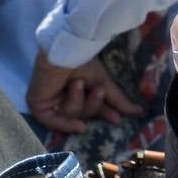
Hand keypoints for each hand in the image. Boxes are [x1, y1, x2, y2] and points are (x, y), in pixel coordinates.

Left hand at [26, 52, 143, 134]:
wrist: (65, 50)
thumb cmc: (82, 60)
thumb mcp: (103, 82)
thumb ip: (117, 99)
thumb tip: (139, 112)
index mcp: (76, 88)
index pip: (90, 106)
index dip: (103, 113)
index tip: (118, 119)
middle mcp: (61, 95)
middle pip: (81, 114)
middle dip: (92, 105)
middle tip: (97, 90)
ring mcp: (48, 100)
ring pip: (70, 116)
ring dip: (77, 101)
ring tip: (76, 83)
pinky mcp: (37, 104)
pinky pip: (53, 123)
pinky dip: (66, 124)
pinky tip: (80, 126)